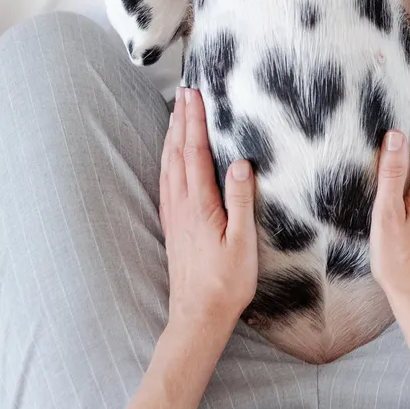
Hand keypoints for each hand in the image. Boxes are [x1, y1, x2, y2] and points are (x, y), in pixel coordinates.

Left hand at [160, 87, 257, 348]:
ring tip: (177, 114)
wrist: (198, 315)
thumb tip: (241, 163)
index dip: (195, 121)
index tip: (195, 94)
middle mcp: (180, 205)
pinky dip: (169, 159)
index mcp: (199, 204)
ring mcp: (174, 215)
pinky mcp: (173, 225)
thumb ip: (240, 200)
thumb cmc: (226, 282)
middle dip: (181, 120)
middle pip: (177, 152)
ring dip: (173, 136)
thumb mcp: (242, 242)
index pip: (195, 152)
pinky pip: (167, 181)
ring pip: (168, 165)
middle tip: (185, 92)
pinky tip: (171, 157)